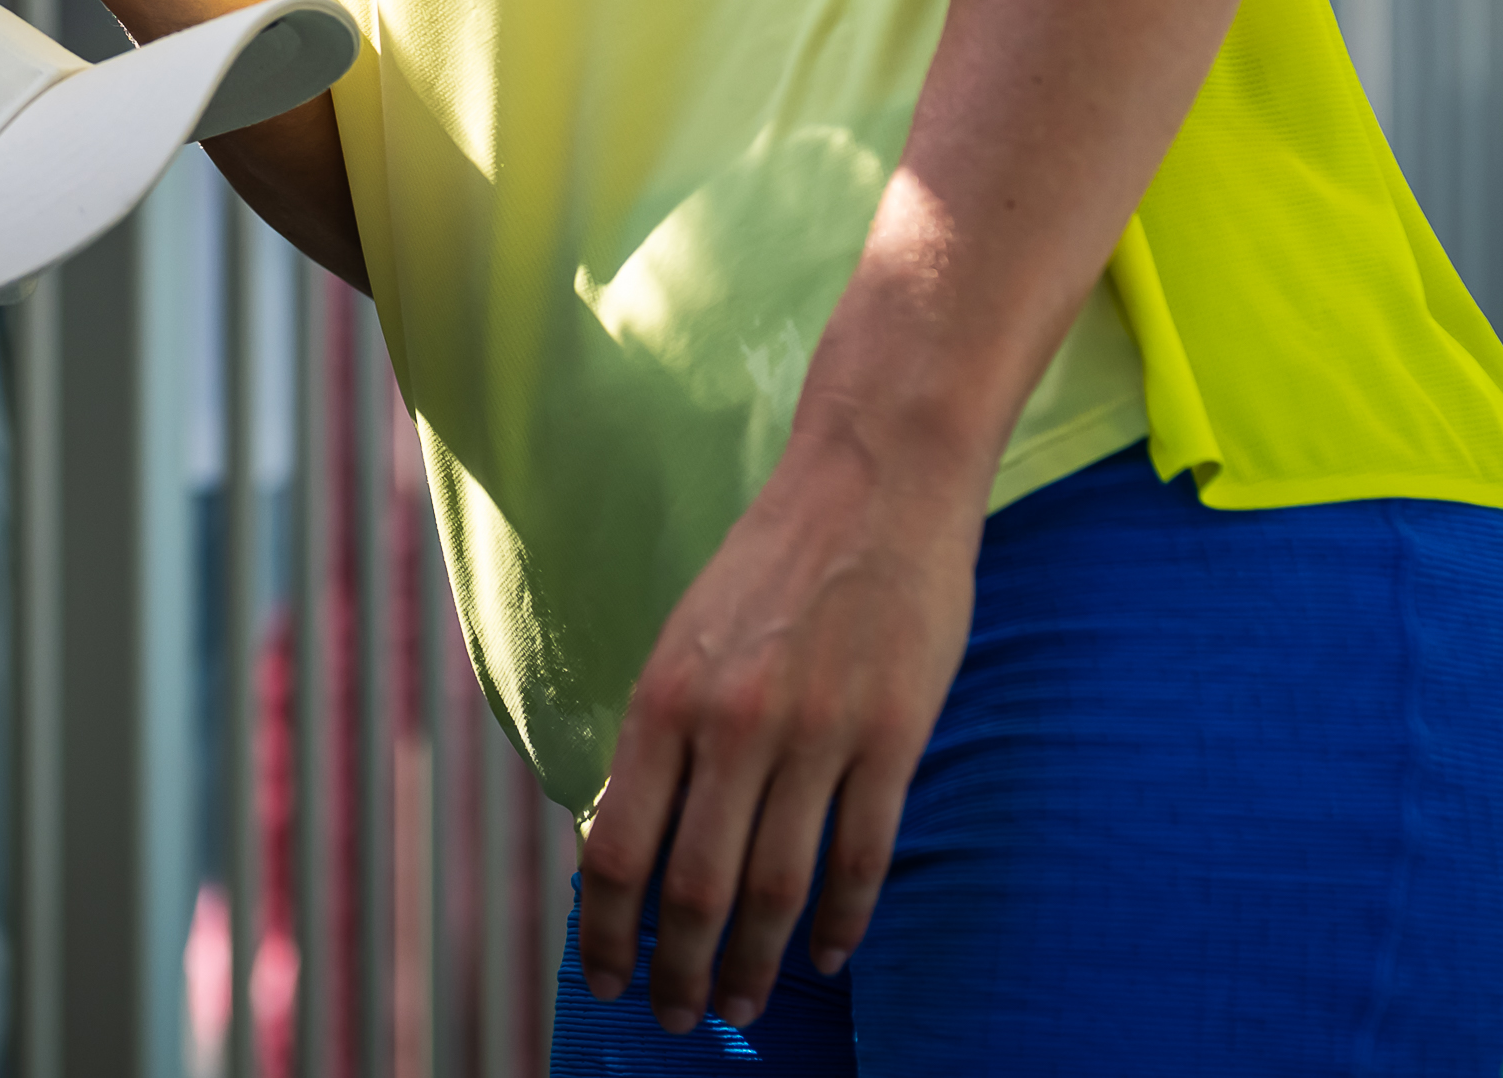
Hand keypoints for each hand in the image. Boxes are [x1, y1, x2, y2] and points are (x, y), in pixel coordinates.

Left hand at [572, 425, 982, 1028]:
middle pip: (698, 888)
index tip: (610, 978)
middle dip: (683, 970)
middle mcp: (732, 724)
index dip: (609, 930)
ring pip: (779, 887)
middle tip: (679, 1019)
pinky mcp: (894, 736)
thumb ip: (665, 736)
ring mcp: (817, 733)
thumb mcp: (687, 638)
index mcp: (665, 698)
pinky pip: (863, 855)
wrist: (873, 483)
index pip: (618, 848)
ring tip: (748, 1007)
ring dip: (759, 963)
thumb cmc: (773, 562)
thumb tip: (636, 842)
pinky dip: (843, 918)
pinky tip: (828, 955)